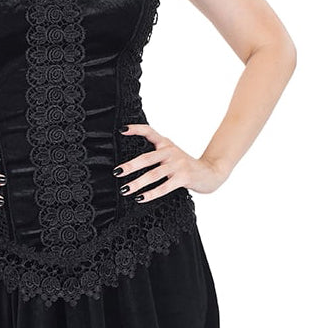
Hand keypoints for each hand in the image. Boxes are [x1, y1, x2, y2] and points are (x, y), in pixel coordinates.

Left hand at [114, 124, 228, 202]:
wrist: (210, 172)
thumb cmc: (185, 165)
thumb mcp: (171, 154)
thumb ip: (157, 154)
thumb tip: (132, 163)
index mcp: (166, 143)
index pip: (149, 131)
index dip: (136, 129)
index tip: (121, 130)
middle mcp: (170, 151)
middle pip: (146, 158)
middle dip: (130, 166)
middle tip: (117, 172)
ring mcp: (177, 164)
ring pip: (153, 174)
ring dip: (137, 183)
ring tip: (125, 189)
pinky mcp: (184, 177)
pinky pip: (164, 187)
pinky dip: (151, 194)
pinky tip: (140, 198)